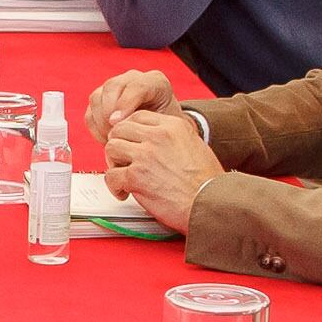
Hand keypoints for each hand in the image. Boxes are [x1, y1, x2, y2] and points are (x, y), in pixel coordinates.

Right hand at [82, 70, 181, 143]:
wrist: (161, 132)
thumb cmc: (166, 130)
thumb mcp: (168, 126)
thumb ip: (151, 123)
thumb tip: (122, 127)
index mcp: (155, 81)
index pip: (137, 86)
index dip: (125, 104)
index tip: (117, 123)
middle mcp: (133, 79)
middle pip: (112, 87)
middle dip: (109, 113)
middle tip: (114, 134)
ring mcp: (115, 88)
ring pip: (97, 97)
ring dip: (101, 122)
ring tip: (113, 138)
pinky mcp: (101, 100)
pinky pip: (90, 112)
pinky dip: (95, 127)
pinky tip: (107, 137)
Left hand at [101, 111, 222, 234]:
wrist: (210, 204)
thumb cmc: (207, 182)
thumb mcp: (195, 146)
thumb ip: (173, 138)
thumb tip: (154, 139)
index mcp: (173, 126)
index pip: (138, 116)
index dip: (129, 131)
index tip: (130, 143)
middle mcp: (157, 136)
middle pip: (120, 129)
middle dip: (118, 144)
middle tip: (123, 160)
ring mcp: (145, 155)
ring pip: (111, 148)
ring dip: (113, 163)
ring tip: (123, 176)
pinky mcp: (136, 176)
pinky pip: (111, 175)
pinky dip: (114, 186)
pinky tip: (124, 192)